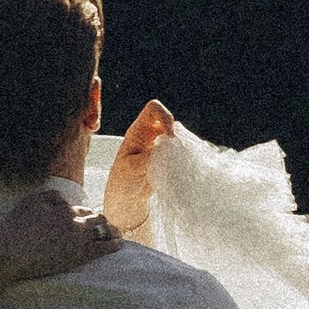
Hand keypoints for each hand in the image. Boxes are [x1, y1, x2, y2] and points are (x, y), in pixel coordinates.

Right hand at [0, 189, 120, 281]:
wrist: (10, 255)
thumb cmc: (16, 228)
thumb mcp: (30, 201)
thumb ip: (51, 195)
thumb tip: (66, 201)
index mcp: (64, 208)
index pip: (82, 209)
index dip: (86, 214)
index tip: (90, 218)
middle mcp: (75, 222)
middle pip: (97, 219)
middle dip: (102, 222)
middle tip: (107, 225)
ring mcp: (78, 240)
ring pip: (104, 232)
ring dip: (113, 232)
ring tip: (118, 234)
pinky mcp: (78, 257)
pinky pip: (102, 249)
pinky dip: (113, 245)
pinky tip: (119, 244)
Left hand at [103, 96, 175, 242]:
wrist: (128, 199)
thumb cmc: (123, 181)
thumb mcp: (133, 168)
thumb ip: (150, 156)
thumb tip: (169, 147)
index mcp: (138, 131)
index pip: (153, 109)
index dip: (165, 116)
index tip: (170, 135)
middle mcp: (151, 135)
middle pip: (171, 121)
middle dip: (177, 136)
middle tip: (176, 155)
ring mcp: (161, 146)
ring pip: (180, 137)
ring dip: (182, 149)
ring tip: (176, 166)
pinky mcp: (169, 158)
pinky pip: (182, 151)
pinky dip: (185, 158)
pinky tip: (180, 170)